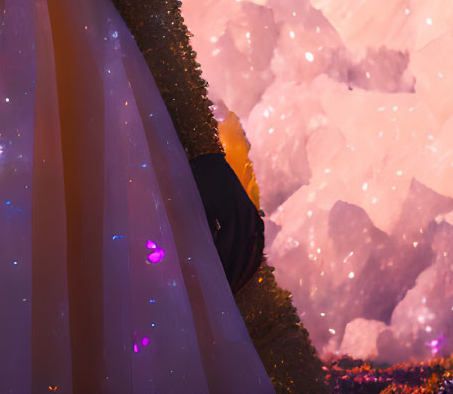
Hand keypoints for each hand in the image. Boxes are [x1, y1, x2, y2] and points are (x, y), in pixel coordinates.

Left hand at [187, 152, 263, 290]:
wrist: (208, 158)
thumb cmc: (195, 180)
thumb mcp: (194, 203)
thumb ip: (201, 229)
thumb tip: (202, 257)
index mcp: (231, 213)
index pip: (227, 249)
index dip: (222, 269)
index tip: (216, 286)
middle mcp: (246, 216)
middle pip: (242, 253)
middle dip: (234, 275)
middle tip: (226, 295)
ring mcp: (252, 214)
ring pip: (252, 250)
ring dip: (245, 271)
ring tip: (236, 289)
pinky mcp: (253, 214)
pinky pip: (257, 242)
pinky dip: (253, 258)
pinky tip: (248, 272)